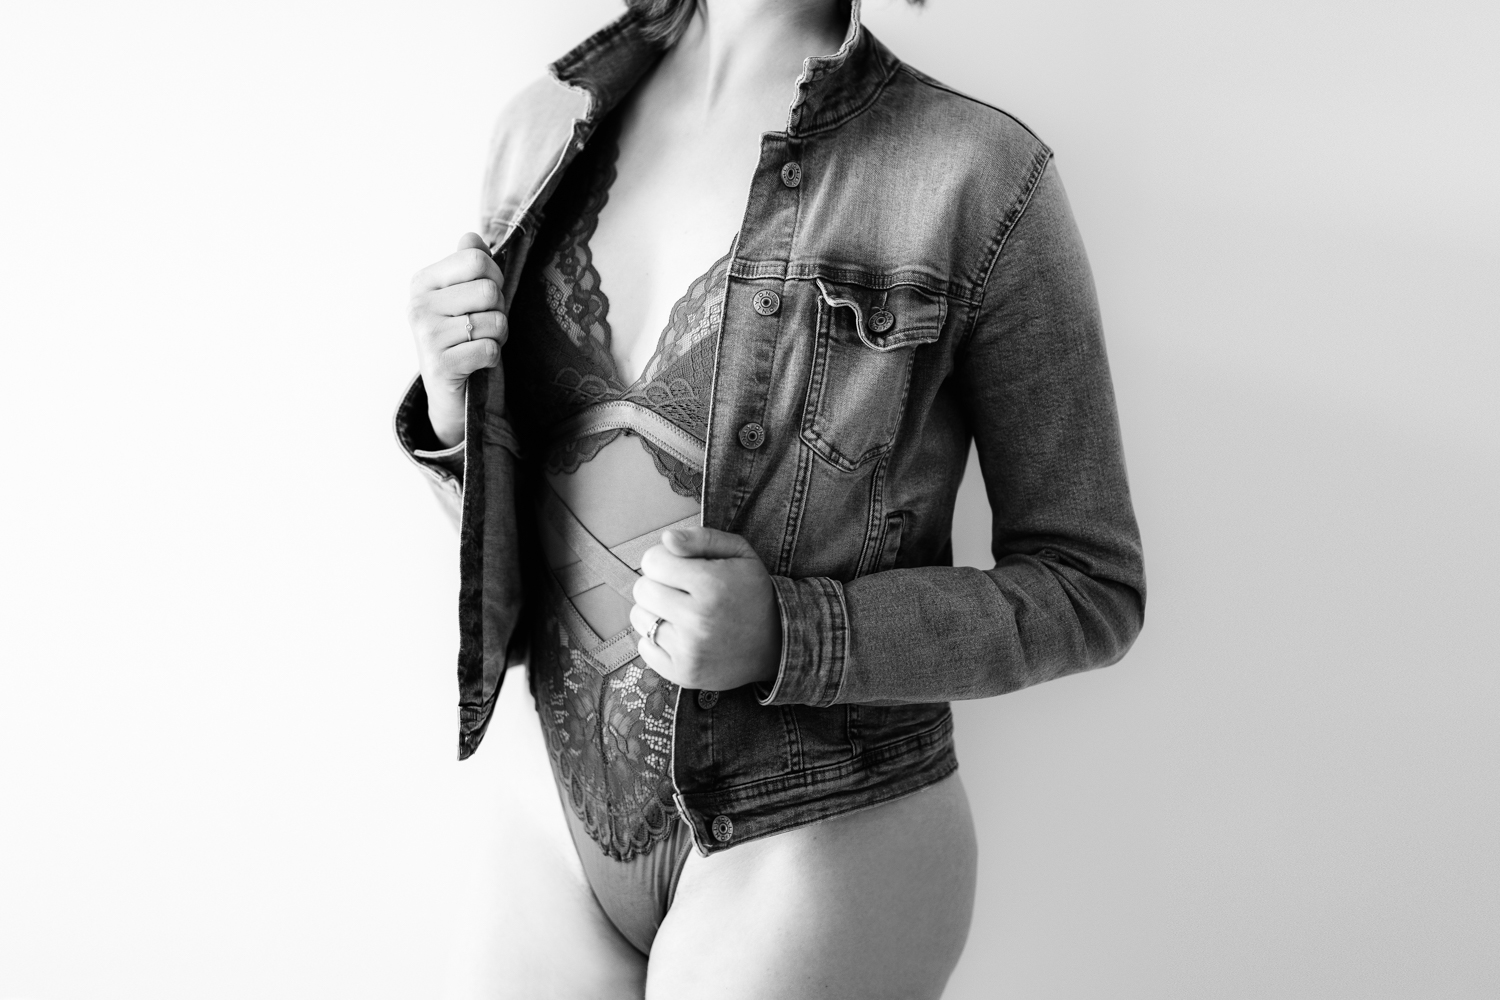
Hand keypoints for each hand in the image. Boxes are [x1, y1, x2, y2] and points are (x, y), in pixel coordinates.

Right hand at [407, 232, 507, 446]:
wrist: (449, 394)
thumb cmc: (461, 339)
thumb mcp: (463, 297)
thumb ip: (468, 265)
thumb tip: (471, 236)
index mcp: (423, 282)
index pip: (476, 259)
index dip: (495, 277)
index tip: (486, 296)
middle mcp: (418, 306)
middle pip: (488, 290)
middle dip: (499, 310)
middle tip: (485, 325)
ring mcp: (426, 336)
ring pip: (494, 321)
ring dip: (499, 336)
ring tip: (480, 343)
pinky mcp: (440, 365)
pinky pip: (489, 349)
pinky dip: (493, 357)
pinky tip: (477, 362)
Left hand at [629, 527, 781, 690]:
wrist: (777, 644)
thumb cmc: (753, 592)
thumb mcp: (740, 553)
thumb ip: (702, 538)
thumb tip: (666, 539)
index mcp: (711, 584)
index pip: (652, 561)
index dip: (664, 559)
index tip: (680, 567)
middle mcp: (698, 619)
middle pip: (642, 589)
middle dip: (658, 584)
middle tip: (681, 590)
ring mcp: (689, 650)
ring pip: (639, 617)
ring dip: (655, 611)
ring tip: (682, 612)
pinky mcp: (682, 673)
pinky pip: (643, 646)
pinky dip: (656, 639)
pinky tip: (680, 634)